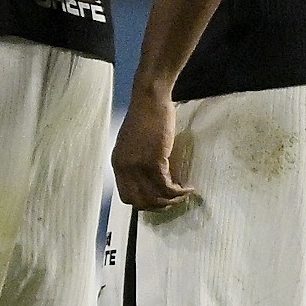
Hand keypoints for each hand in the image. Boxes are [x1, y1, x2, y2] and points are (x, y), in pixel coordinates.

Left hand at [112, 86, 193, 213]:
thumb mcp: (133, 142)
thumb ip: (137, 161)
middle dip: (159, 206)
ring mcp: (138, 166)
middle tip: (173, 201)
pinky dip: (179, 191)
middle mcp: (125, 169)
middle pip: (140, 202)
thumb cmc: (145, 115)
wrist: (150, 98)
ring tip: (183, 194)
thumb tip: (150, 178)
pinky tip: (188, 187)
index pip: (126, 196)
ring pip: (156, 197)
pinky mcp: (154, 161)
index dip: (144, 203)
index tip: (158, 200)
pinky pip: (167, 187)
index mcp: (118, 164)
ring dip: (172, 200)